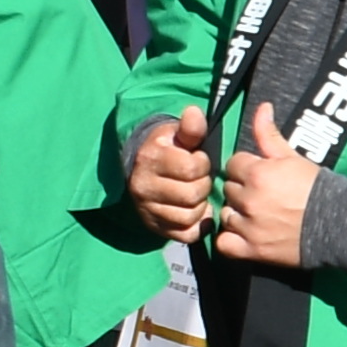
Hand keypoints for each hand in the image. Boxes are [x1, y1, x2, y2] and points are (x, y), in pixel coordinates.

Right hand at [127, 105, 214, 239]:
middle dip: (203, 185)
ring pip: (191, 216)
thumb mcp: (177, 133)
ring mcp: (148, 210)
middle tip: (199, 179)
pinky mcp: (156, 228)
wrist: (142, 169)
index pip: (192, 168)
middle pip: (193, 195)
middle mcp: (144, 186)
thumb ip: (190, 127)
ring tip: (196, 194)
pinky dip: (198, 224)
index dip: (203, 164)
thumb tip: (194, 113)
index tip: (199, 160)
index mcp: (150, 159)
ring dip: (201, 206)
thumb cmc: (168, 149)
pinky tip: (196, 211)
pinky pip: (188, 233)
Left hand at [213, 99, 320, 267]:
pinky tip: (245, 233)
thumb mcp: (293, 157)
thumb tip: (262, 107)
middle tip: (264, 195)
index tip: (261, 175)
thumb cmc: (317, 188)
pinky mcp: (252, 250)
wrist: (340, 225)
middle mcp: (249, 199)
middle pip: (229, 189)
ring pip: (226, 214)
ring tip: (257, 214)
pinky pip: (224, 243)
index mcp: (257, 173)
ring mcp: (249, 226)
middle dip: (243, 189)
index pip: (234, 164)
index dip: (247, 168)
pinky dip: (230, 239)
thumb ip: (270, 134)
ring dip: (237, 214)